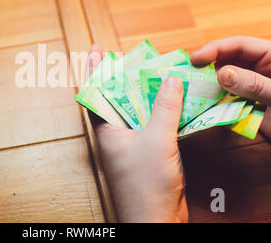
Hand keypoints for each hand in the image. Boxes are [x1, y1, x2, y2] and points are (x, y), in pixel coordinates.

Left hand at [85, 44, 187, 222]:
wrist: (156, 222)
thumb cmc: (146, 186)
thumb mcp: (157, 142)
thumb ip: (164, 109)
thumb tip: (171, 80)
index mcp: (107, 131)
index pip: (96, 92)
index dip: (96, 69)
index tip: (97, 48)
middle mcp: (117, 135)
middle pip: (118, 98)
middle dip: (125, 76)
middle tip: (135, 56)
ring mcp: (133, 144)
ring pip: (138, 111)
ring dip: (147, 93)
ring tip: (158, 72)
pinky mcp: (149, 153)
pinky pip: (153, 125)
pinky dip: (162, 112)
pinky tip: (175, 101)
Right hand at [191, 36, 270, 153]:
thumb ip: (255, 85)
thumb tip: (221, 74)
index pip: (241, 45)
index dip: (217, 49)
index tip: (196, 59)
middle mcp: (265, 70)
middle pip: (231, 61)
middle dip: (210, 66)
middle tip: (189, 75)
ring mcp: (258, 89)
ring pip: (228, 81)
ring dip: (212, 85)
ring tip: (194, 90)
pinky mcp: (253, 107)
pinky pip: (231, 101)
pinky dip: (219, 103)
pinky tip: (207, 106)